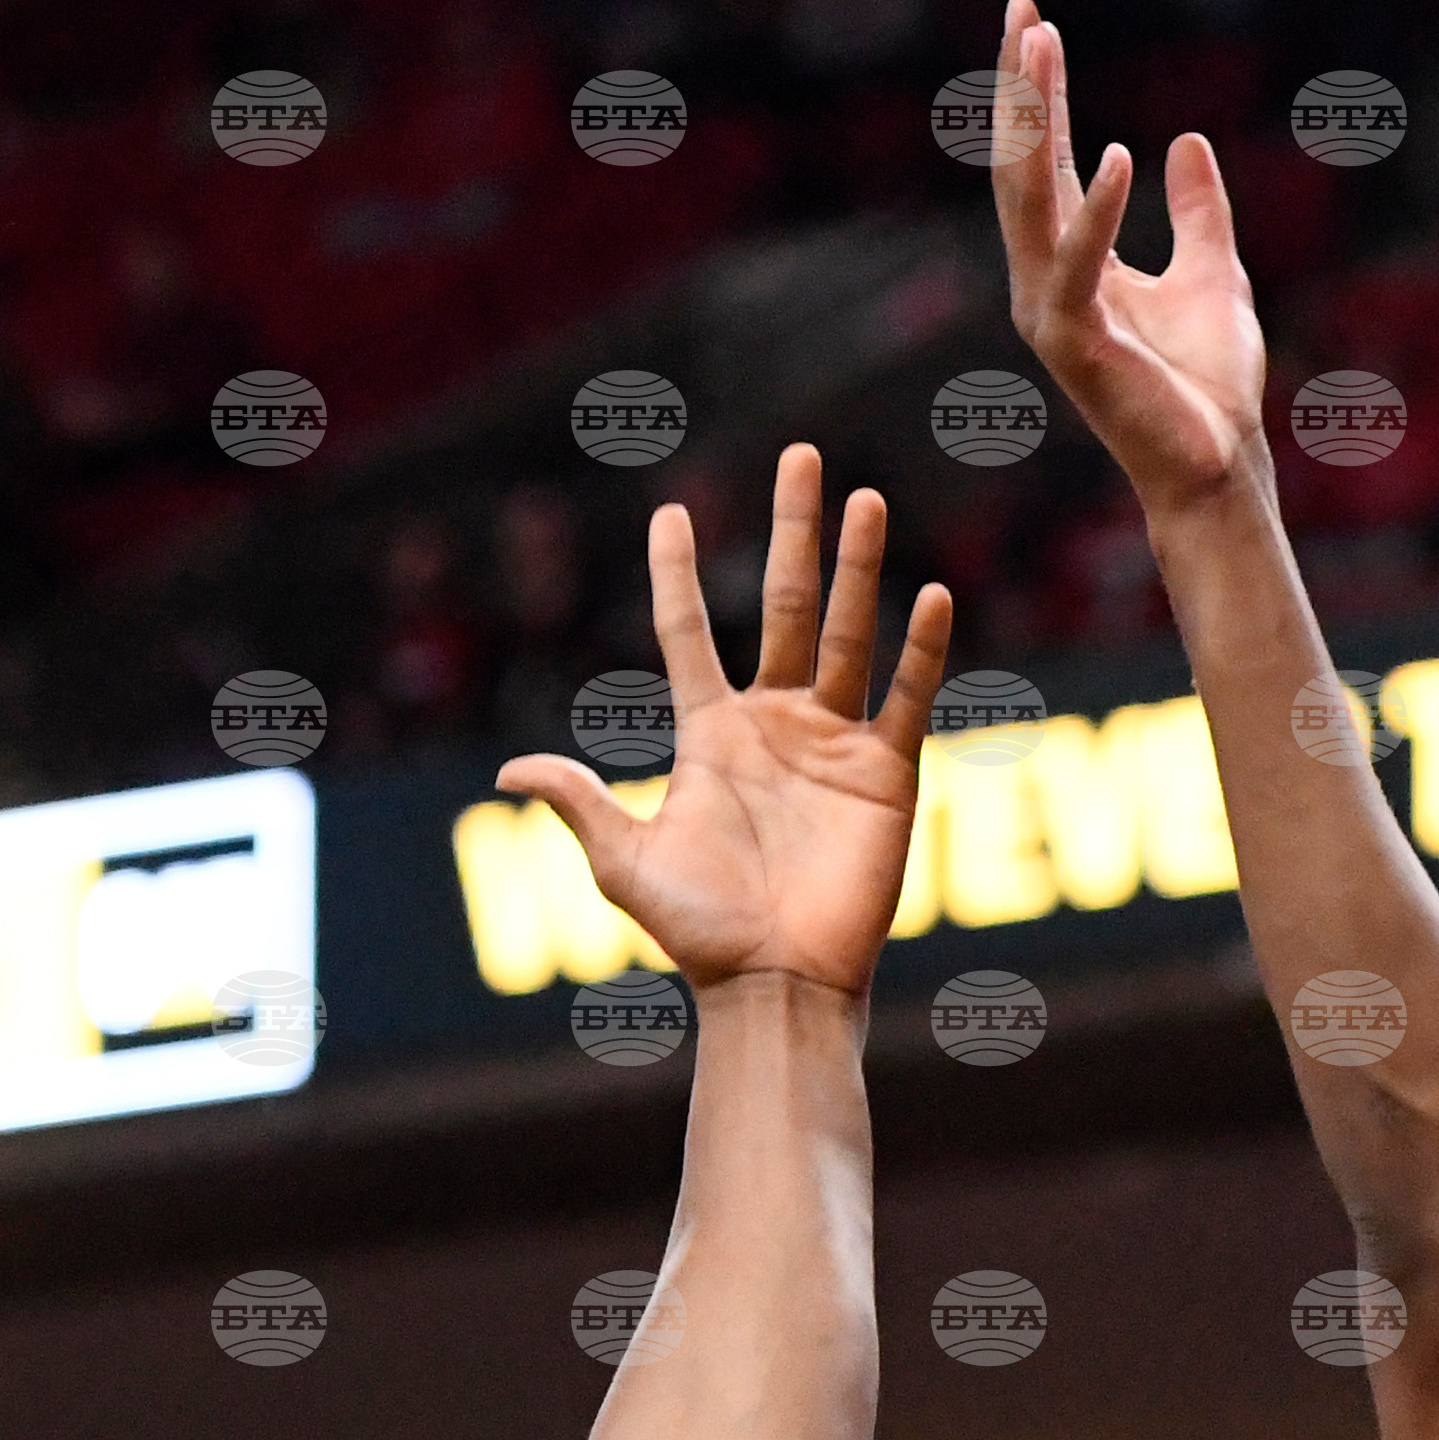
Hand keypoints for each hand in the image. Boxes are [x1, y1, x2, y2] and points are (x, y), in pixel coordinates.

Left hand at [495, 446, 946, 996]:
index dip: (677, 575)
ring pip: (850, 635)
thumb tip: (507, 772)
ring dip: (860, 567)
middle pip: (787, 606)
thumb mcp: (625, 865)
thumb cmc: (699, 931)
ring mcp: (834, 744)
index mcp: (711, 734)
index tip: (669, 512)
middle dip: (793, 531)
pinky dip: (921, 652)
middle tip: (801, 456)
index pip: (690, 633)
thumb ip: (581, 805)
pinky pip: (906, 701)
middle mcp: (775, 724)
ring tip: (868, 499)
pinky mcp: (884, 776)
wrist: (776, 983)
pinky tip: (930, 596)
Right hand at [992, 0, 1273, 518]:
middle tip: (1021, 10)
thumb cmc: (1208, 382)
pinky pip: (1078, 265)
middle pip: (1020, 167)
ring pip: (1029, 201)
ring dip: (1033, 124)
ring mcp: (1052, 313)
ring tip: (1041, 49)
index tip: (1034, 19)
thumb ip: (1197, 210)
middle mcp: (1045, 282)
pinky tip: (1118, 153)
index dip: (1037, 92)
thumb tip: (1186, 141)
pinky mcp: (1075, 345)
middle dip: (1018, 88)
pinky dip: (1096, 211)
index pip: (1044, 160)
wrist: (1218, 461)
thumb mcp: (1214, 270)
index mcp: (1071, 262)